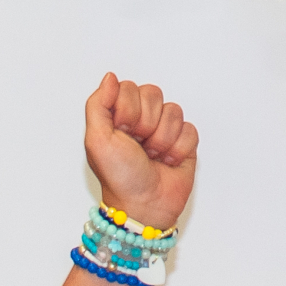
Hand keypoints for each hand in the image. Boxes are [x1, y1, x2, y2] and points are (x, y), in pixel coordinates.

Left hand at [83, 74, 197, 232]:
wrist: (144, 207)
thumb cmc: (119, 178)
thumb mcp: (96, 140)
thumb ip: (98, 104)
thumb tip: (110, 78)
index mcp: (119, 115)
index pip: (129, 88)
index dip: (128, 111)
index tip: (122, 133)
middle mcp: (142, 119)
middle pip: (153, 94)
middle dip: (146, 124)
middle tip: (139, 147)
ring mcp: (164, 130)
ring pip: (173, 111)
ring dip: (162, 139)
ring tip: (153, 157)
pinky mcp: (184, 143)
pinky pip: (189, 130)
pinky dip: (178, 149)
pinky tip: (168, 162)